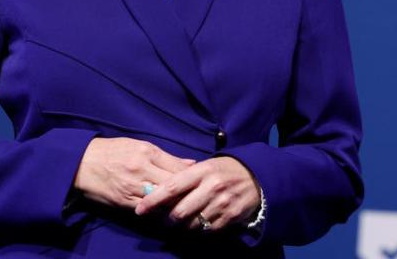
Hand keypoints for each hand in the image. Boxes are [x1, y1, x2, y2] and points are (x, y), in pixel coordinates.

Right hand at [73, 137, 194, 208]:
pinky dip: (159, 212)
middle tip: (199, 198)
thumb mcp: (138, 145)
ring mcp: (132, 186)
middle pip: (172, 184)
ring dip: (175, 204)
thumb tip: (190, 163)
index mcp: (147, 152)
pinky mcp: (123, 201)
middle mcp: (141, 168)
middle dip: (187, 191)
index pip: (177, 167)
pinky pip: (146, 210)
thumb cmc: (112, 151)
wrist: (82, 162)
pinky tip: (167, 213)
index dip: (192, 176)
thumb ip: (165, 156)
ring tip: (187, 207)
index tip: (201, 182)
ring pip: (161, 199)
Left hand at [134, 156, 259, 231]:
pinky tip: (197, 224)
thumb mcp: (204, 166)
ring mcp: (222, 203)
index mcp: (202, 171)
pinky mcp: (231, 216)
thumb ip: (183, 176)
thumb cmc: (223, 170)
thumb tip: (155, 189)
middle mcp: (211, 187)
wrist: (256, 175)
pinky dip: (199, 230)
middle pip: (179, 212)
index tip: (140, 210)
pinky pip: (207, 230)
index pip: (172, 187)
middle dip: (166, 220)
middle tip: (160, 220)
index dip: (153, 200)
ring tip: (178, 224)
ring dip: (182, 227)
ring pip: (192, 224)